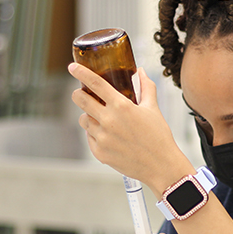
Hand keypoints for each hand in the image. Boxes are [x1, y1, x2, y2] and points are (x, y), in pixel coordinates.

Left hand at [70, 63, 186, 185]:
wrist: (160, 166)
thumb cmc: (158, 136)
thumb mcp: (153, 108)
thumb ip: (145, 87)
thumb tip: (140, 71)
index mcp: (121, 106)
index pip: (95, 83)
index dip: (81, 72)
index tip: (72, 67)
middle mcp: (109, 121)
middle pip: (80, 100)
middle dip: (78, 94)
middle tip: (82, 94)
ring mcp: (102, 138)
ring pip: (84, 120)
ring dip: (89, 116)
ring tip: (103, 120)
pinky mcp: (99, 152)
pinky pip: (89, 137)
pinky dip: (95, 134)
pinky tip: (109, 136)